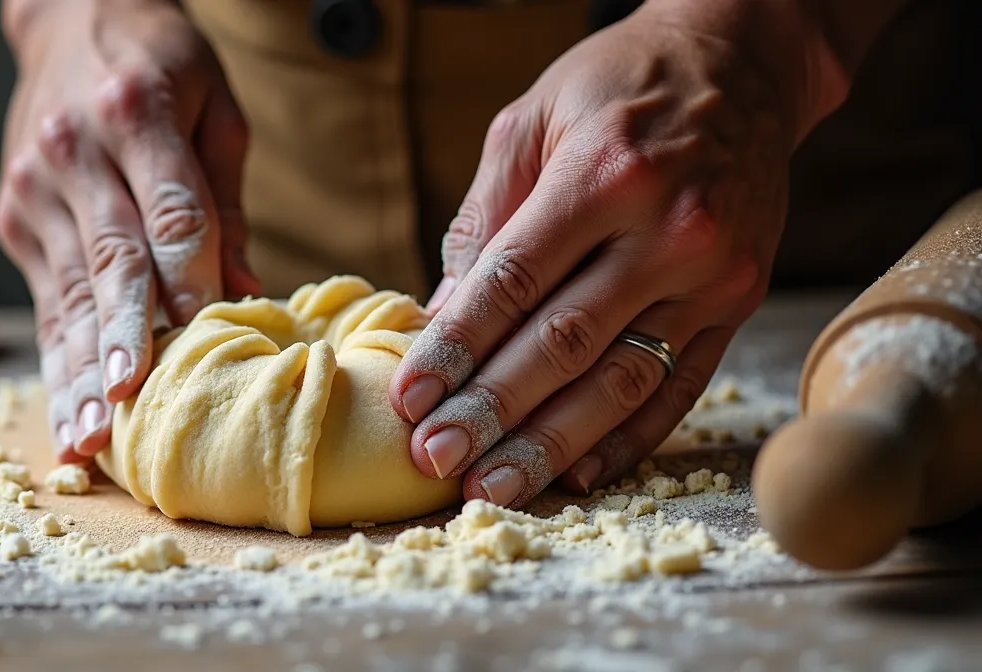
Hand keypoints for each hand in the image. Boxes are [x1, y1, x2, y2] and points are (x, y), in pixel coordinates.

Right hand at [0, 0, 259, 462]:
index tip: (206, 333)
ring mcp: (33, 189)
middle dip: (124, 338)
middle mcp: (72, 152)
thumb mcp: (215, 108)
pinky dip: (58, 360)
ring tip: (88, 437)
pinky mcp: (14, 219)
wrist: (69, 16)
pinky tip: (67, 412)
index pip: (170, 210)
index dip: (190, 276)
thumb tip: (243, 291)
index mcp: (136, 112)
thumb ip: (223, 201)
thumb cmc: (160, 63)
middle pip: (110, 260)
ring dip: (80, 370)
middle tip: (130, 404)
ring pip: (68, 293)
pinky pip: (46, 300)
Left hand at [390, 0, 851, 506]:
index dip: (457, 347)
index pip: (513, 283)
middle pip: (563, 344)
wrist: (740, 64)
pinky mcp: (739, 302)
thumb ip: (482, 220)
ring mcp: (713, 274)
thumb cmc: (616, 88)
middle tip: (436, 457)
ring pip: (621, 380)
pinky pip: (680, 387)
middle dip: (491, 411)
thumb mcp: (531, 121)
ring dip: (551, 442)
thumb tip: (439, 319)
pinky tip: (578, 472)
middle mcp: (668, 230)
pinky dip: (628, 437)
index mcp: (604, 174)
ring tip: (495, 484)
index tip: (410, 398)